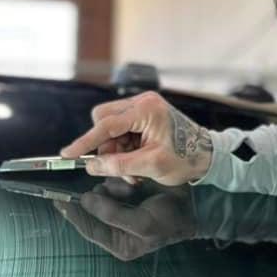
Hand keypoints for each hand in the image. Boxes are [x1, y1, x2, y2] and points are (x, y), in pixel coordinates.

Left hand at [56, 178, 198, 260]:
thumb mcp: (142, 222)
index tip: (59, 200)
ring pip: (102, 193)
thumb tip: (85, 201)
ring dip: (115, 187)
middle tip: (119, 190)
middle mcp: (116, 230)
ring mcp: (120, 211)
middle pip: (93, 210)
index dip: (74, 215)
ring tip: (134, 188)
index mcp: (119, 244)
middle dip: (103, 197)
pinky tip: (136, 183)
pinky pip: (113, 185)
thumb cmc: (171, 218)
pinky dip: (120, 181)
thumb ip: (112, 214)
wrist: (194, 205)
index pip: (90, 230)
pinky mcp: (126, 195)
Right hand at [60, 91, 215, 184]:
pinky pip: (122, 132)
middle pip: (104, 120)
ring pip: (111, 129)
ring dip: (116, 152)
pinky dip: (124, 150)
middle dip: (105, 146)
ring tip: (133, 173)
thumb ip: (119, 165)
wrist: (208, 156)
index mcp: (146, 110)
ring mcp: (144, 108)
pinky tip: (137, 165)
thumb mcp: (151, 166)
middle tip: (116, 167)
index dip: (85, 141)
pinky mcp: (144, 117)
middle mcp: (143, 103)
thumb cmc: (186, 159)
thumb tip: (92, 166)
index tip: (69, 154)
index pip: (106, 125)